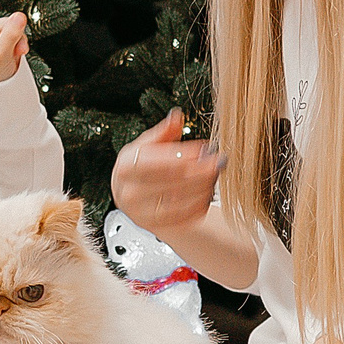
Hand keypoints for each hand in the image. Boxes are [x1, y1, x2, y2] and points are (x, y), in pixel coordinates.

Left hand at [0, 0, 28, 85]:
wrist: (1, 86)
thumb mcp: (0, 56)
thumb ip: (9, 36)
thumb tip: (20, 15)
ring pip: (7, 22)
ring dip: (14, 37)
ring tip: (14, 53)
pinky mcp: (5, 32)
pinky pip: (17, 29)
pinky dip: (21, 41)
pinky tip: (20, 52)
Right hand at [110, 110, 226, 234]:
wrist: (137, 199)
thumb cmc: (145, 168)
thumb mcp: (148, 146)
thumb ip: (164, 132)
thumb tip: (177, 116)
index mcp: (125, 167)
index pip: (157, 161)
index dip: (183, 154)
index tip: (205, 148)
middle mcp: (128, 193)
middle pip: (171, 181)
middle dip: (199, 170)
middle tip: (218, 161)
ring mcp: (141, 214)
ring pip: (181, 201)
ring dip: (203, 187)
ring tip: (214, 176)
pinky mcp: (156, 228)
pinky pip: (184, 218)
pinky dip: (200, 205)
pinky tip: (208, 193)